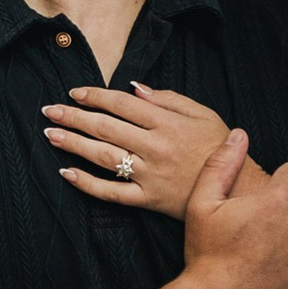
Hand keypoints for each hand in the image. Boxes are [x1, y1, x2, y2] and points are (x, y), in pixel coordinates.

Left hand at [43, 83, 235, 221]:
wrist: (238, 189)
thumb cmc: (220, 146)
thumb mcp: (202, 112)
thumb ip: (168, 98)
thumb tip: (135, 89)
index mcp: (166, 122)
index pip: (120, 104)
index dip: (94, 96)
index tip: (75, 92)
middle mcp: (154, 147)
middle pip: (105, 128)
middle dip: (73, 117)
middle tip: (49, 111)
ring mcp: (149, 174)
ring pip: (103, 157)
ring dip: (73, 144)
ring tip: (51, 135)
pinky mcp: (148, 199)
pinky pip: (112, 193)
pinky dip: (87, 184)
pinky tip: (68, 174)